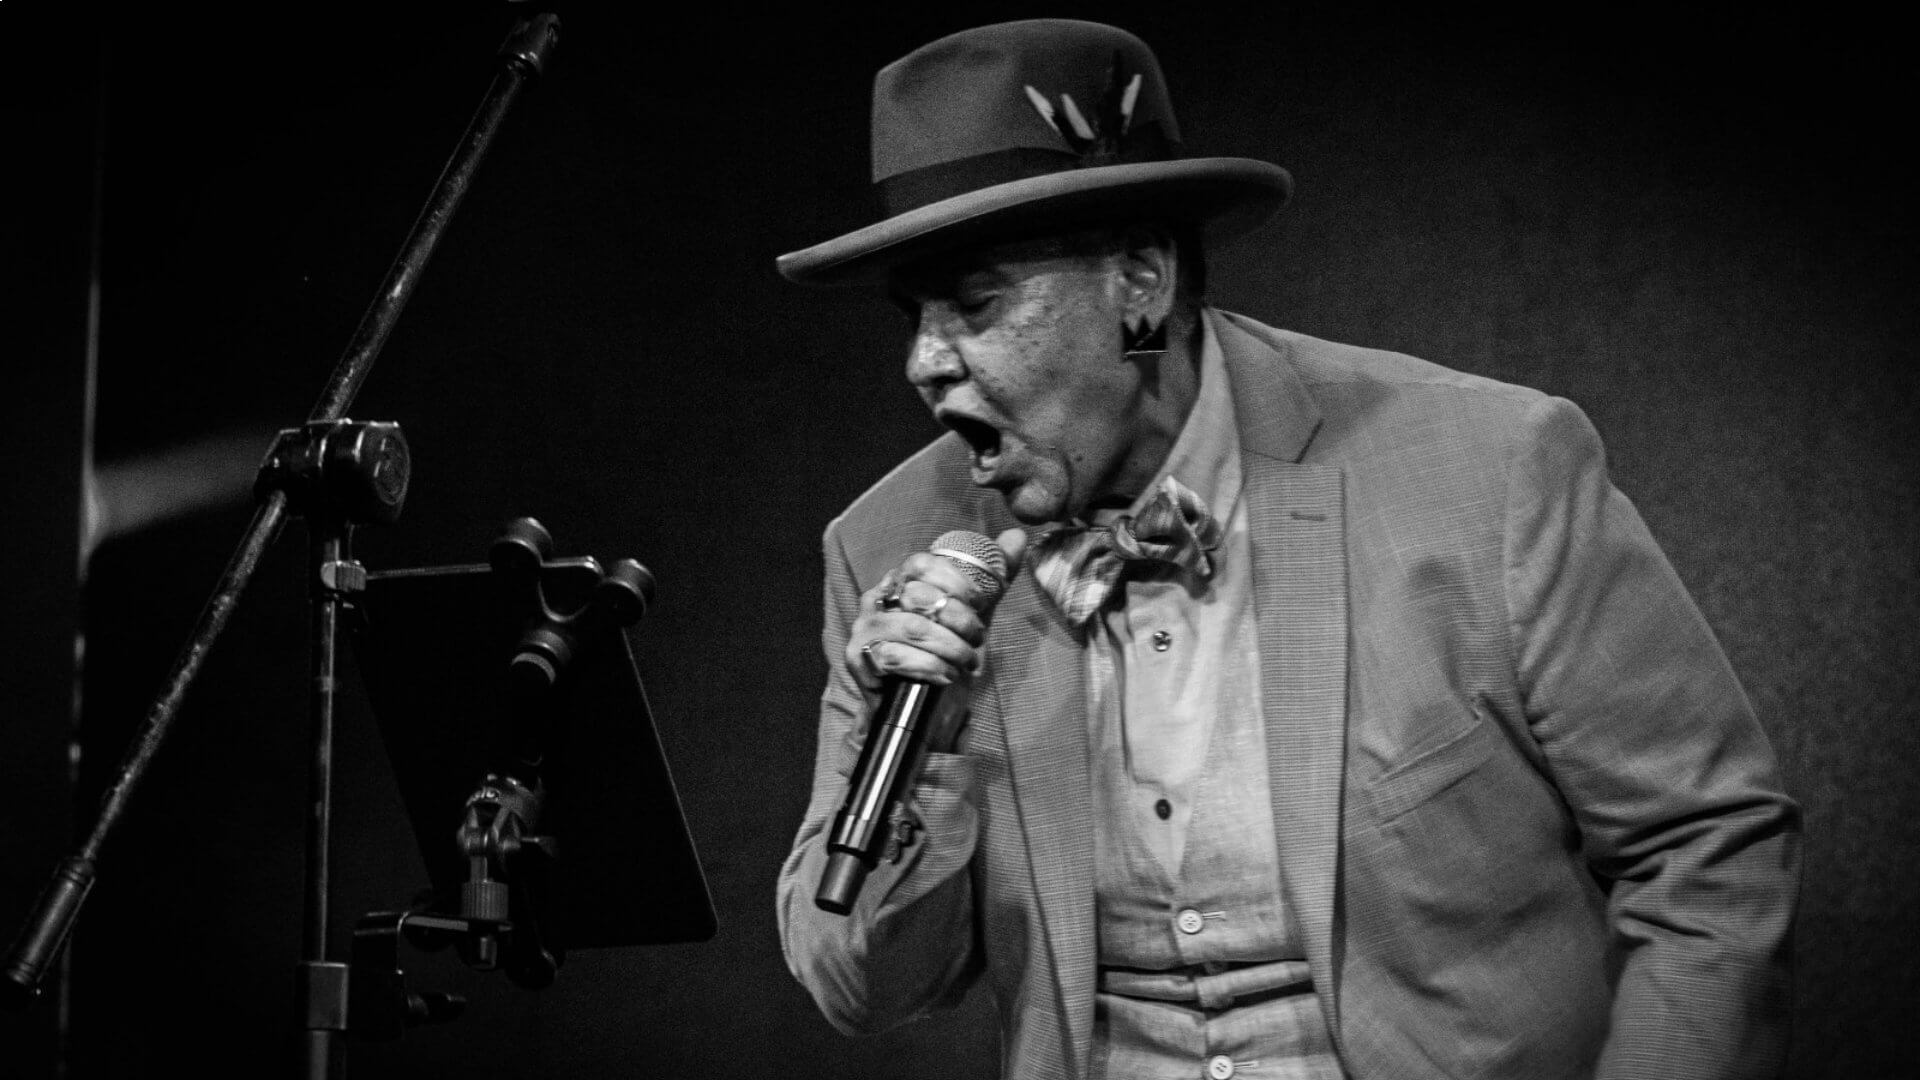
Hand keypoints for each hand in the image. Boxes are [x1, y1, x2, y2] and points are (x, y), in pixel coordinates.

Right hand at [845, 528, 1025, 749]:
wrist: (916, 703)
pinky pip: (896, 657)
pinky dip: (930, 667)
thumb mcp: (972, 613)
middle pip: (920, 597)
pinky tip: (947, 675)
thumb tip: (1017, 536)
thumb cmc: (943, 651)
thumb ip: (993, 576)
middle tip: (978, 639)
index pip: (922, 563)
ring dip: (951, 648)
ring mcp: (865, 628)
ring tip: (968, 662)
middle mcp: (877, 599)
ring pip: (914, 629)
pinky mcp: (858, 658)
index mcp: (899, 581)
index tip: (982, 603)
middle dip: (960, 620)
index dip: (956, 581)